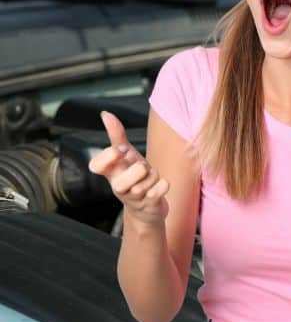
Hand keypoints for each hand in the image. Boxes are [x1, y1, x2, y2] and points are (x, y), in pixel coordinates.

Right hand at [87, 111, 169, 225]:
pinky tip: (161, 186)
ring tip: (151, 179)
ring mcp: (133, 198)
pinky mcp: (149, 205)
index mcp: (111, 172)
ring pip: (145, 183)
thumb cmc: (134, 177)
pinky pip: (158, 191)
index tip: (121, 151)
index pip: (96, 166)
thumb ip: (117, 136)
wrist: (147, 207)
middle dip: (140, 168)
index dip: (108, 157)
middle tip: (142, 169)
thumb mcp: (126, 156)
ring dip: (154, 176)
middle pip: (125, 177)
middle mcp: (118, 186)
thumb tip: (105, 113)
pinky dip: (163, 186)